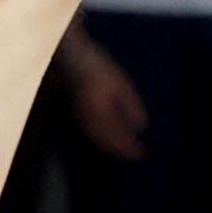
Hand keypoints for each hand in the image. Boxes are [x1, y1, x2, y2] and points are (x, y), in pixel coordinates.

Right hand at [64, 38, 148, 156]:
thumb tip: (140, 126)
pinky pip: (89, 130)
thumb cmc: (98, 68)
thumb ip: (130, 105)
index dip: (128, 147)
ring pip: (96, 138)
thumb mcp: (120, 84)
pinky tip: (108, 135)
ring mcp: (79, 116)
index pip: (116, 137)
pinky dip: (101, 137)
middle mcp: (88, 119)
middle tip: (134, 154)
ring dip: (110, 145)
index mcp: (100, 113)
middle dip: (120, 149)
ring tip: (123, 148)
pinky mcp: (76, 111)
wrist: (70, 58)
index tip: (140, 153)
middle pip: (105, 141)